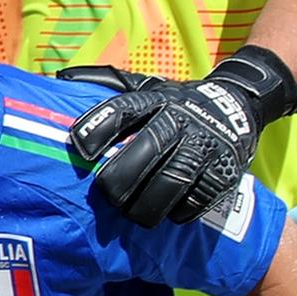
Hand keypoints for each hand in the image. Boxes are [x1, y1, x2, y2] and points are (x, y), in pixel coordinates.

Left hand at [61, 49, 296, 225]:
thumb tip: (61, 79)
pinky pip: (201, 197)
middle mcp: (180, 120)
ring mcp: (204, 145)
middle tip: (107, 195)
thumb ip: (104, 82)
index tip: (79, 149)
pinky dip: (181, 211)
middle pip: (147, 149)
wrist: (235, 104)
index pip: (122, 110)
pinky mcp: (225, 169)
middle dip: (122, 177)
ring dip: (148, 203)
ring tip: (132, 214)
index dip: (98, 128)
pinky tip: (168, 215)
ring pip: (174, 179)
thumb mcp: (145, 85)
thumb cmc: (174, 101)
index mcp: (155, 99)